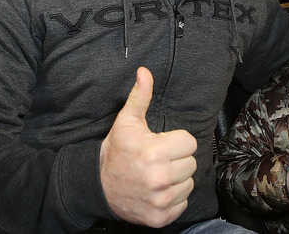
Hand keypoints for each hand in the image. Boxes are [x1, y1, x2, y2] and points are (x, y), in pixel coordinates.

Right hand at [100, 67, 197, 226]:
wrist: (97, 186)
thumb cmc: (116, 152)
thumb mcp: (127, 122)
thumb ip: (140, 96)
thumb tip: (145, 72)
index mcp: (155, 152)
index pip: (190, 143)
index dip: (176, 142)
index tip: (161, 145)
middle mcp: (160, 178)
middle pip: (191, 163)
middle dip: (177, 160)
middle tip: (158, 161)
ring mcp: (160, 200)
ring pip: (189, 183)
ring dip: (176, 180)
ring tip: (157, 175)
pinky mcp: (160, 217)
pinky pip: (183, 203)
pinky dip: (173, 199)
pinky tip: (157, 191)